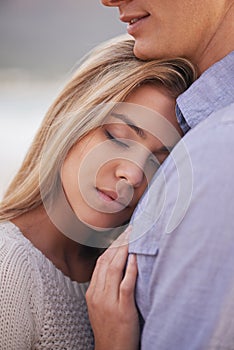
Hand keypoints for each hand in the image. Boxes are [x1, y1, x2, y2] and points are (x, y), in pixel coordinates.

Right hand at [86, 227, 139, 349]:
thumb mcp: (100, 306)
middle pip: (107, 261)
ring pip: (114, 269)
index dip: (111, 245)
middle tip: (130, 229)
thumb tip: (117, 266)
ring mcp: (109, 302)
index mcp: (93, 292)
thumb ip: (105, 287)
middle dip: (119, 243)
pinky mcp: (122, 309)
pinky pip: (126, 284)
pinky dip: (130, 268)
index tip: (121, 234)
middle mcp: (98, 294)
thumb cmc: (109, 329)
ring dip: (125, 250)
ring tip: (134, 236)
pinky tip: (135, 257)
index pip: (100, 261)